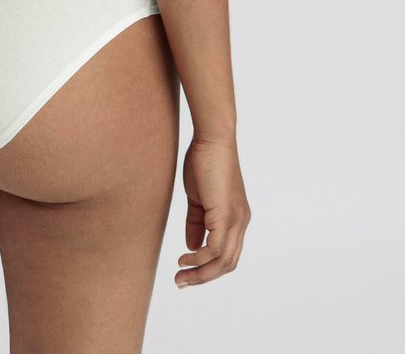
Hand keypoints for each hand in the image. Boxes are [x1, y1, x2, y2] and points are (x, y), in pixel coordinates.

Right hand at [175, 135, 250, 287]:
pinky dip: (201, 258)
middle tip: (181, 282)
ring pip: (224, 261)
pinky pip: (216, 248)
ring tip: (180, 275)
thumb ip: (196, 222)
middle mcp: (241, 222)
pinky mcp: (226, 214)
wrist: (212, 139)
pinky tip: (185, 257)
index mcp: (236, 218)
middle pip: (228, 264)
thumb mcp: (198, 197)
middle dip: (203, 277)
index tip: (186, 271)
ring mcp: (236, 220)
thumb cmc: (204, 161)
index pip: (227, 254)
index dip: (209, 267)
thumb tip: (192, 247)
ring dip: (201, 273)